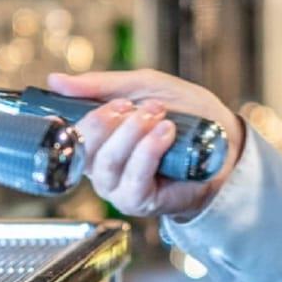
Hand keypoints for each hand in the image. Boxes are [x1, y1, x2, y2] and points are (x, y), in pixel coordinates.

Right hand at [46, 68, 245, 220]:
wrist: (225, 142)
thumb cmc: (185, 114)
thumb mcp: (143, 86)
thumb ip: (101, 85)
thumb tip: (56, 80)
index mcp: (96, 138)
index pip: (67, 132)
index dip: (74, 118)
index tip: (102, 102)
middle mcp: (100, 166)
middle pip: (84, 146)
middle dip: (109, 120)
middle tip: (138, 106)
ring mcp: (117, 186)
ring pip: (108, 162)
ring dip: (133, 133)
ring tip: (160, 116)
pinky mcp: (138, 201)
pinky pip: (133, 178)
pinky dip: (149, 151)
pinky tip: (166, 133)